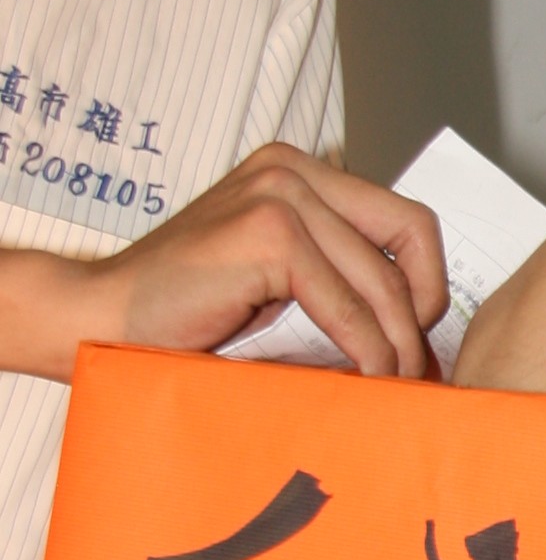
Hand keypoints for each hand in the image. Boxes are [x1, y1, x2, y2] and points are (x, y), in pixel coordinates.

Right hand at [17, 147, 447, 380]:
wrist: (102, 319)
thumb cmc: (186, 312)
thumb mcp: (276, 281)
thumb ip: (334, 277)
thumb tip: (416, 330)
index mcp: (298, 172)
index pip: (404, 219)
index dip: (429, 282)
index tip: (421, 338)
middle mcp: (292, 170)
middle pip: (410, 240)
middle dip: (424, 315)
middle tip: (418, 372)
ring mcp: (280, 195)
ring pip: (382, 281)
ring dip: (399, 346)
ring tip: (395, 389)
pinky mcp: (269, 234)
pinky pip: (348, 306)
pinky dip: (368, 353)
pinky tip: (365, 383)